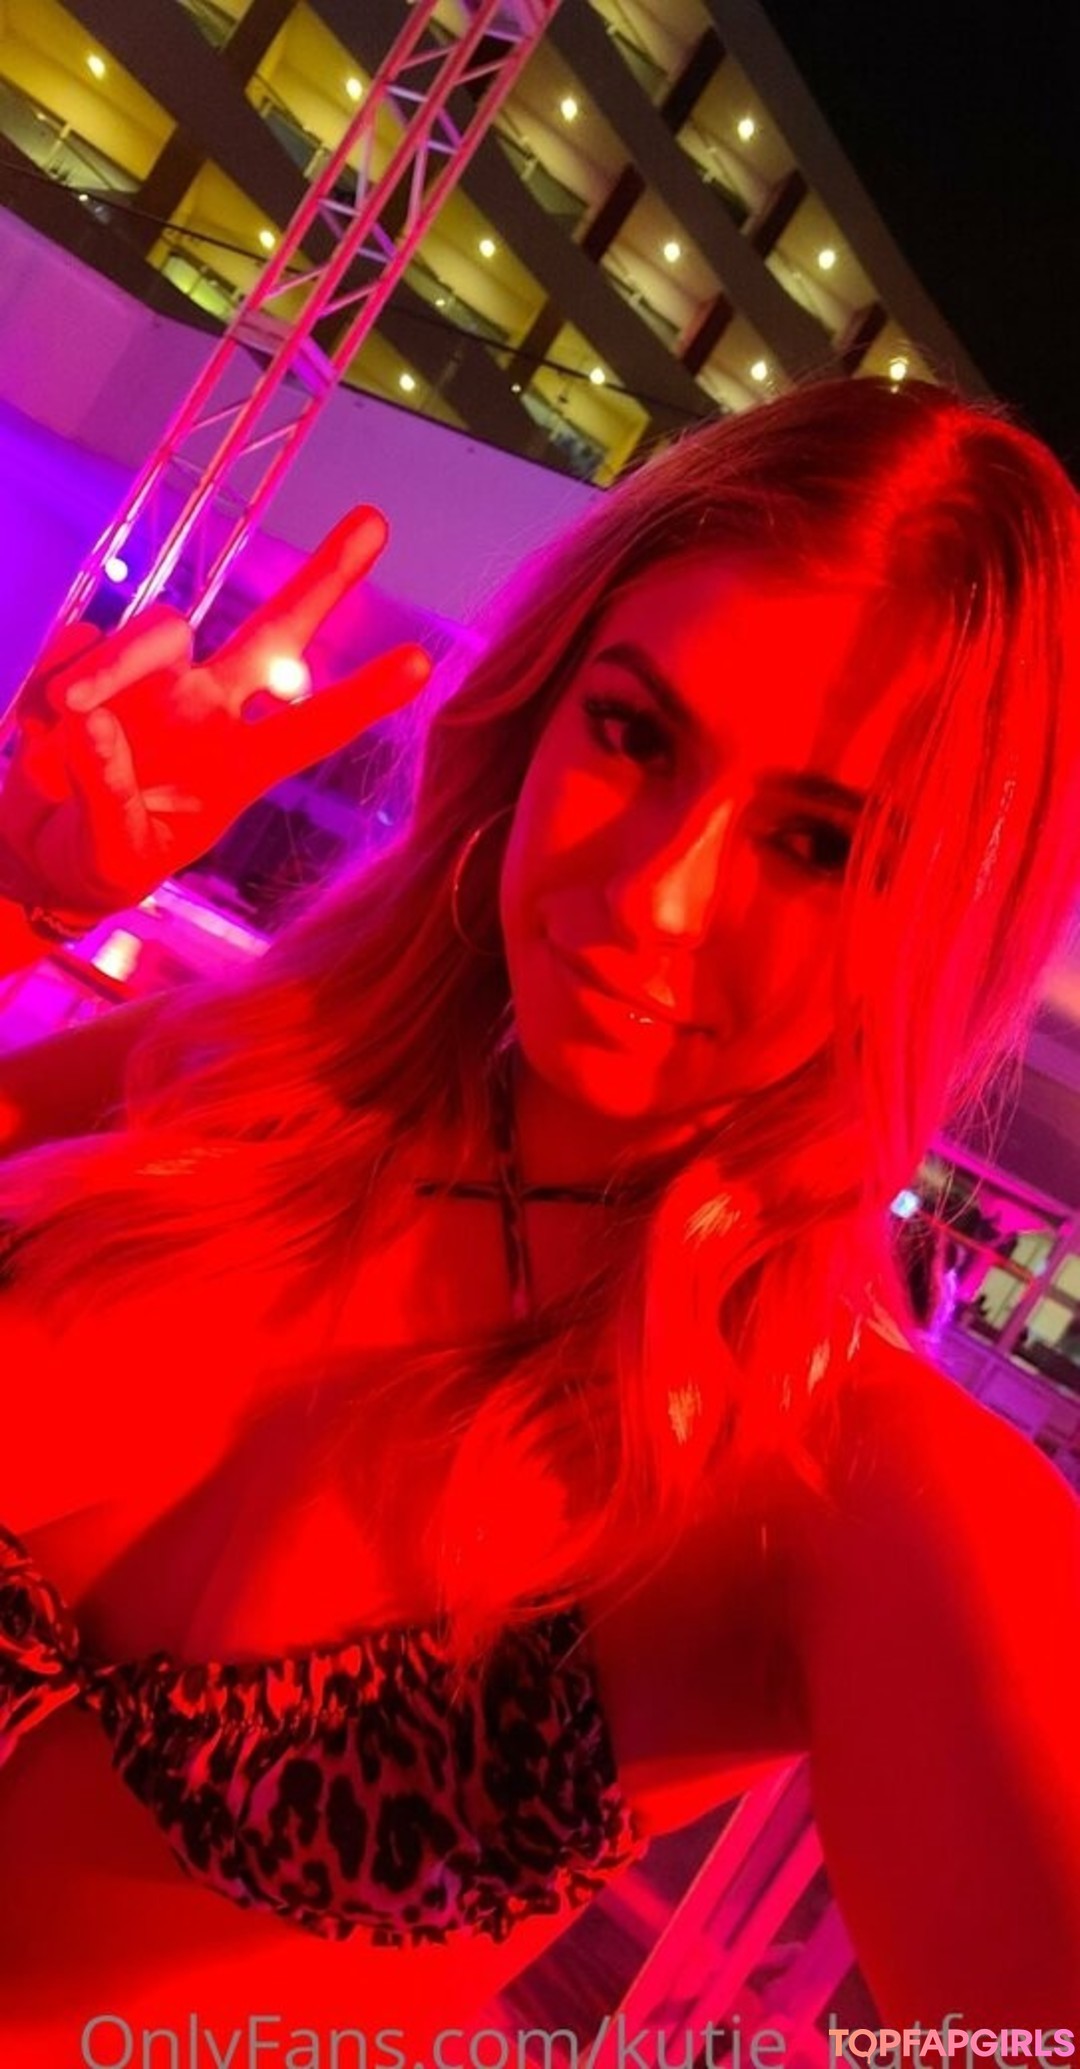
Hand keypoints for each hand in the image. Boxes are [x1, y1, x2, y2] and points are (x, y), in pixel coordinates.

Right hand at [0, 508, 430, 923]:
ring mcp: (151, 684)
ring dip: (112, 665)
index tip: (420, 664)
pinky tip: (39, 716)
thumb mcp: (112, 857)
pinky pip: (80, 639)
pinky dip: (54, 668)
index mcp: (232, 770)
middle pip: (273, 634)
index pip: (306, 731)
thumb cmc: (96, 865)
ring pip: (159, 631)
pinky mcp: (89, 665)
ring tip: (65, 715)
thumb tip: (91, 722)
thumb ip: (108, 796)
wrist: (35, 854)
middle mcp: (204, 714)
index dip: (361, 699)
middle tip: (374, 520)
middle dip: (322, 580)